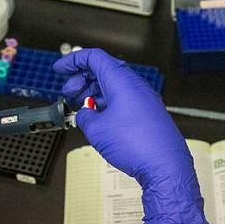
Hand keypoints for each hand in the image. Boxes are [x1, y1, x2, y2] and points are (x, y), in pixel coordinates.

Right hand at [53, 48, 207, 223]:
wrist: (165, 166)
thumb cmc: (137, 145)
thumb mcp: (96, 130)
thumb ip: (84, 117)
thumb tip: (84, 115)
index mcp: (121, 81)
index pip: (94, 58)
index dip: (73, 60)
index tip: (60, 69)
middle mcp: (135, 86)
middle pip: (103, 70)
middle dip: (81, 79)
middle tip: (69, 92)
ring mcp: (144, 99)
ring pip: (114, 86)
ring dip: (94, 92)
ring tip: (82, 107)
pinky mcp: (149, 113)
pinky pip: (124, 100)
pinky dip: (108, 103)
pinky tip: (99, 118)